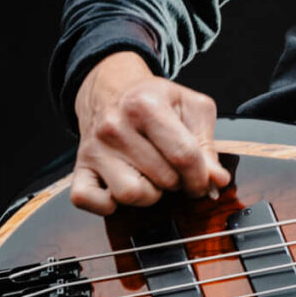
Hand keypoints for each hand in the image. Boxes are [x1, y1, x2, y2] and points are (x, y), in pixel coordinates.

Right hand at [69, 51, 230, 216]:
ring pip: (132, 195)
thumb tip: (217, 181)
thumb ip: (208, 144)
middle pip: (163, 179)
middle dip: (177, 182)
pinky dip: (107, 204)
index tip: (203, 181)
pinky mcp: (78, 169)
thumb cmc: (153, 101)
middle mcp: (114, 126)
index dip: (201, 176)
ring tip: (150, 176)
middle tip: (173, 169)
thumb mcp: (191, 108)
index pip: (184, 156)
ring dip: (149, 194)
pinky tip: (122, 186)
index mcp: (145, 105)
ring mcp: (94, 149)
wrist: (111, 92)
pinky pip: (89, 200)